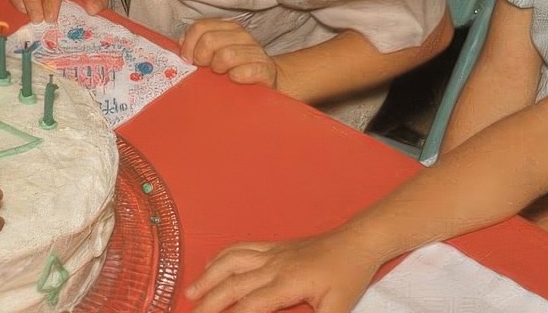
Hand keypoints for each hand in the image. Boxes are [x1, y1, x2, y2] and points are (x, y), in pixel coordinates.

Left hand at [179, 20, 281, 90]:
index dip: (189, 45)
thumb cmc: (237, 67)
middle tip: (205, 69)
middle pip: (209, 40)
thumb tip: (180, 43)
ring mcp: (255, 51)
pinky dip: (236, 77)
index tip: (189, 59)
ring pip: (225, 55)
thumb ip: (198, 45)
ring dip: (218, 69)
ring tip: (221, 75)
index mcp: (228, 28)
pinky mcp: (265, 69)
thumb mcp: (216, 53)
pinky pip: (244, 71)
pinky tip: (235, 79)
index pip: (200, 27)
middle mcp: (242, 36)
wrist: (268, 80)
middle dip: (201, 58)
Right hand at [185, 232, 377, 312]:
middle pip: (232, 285)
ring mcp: (272, 252)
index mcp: (287, 283)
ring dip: (208, 277)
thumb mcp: (337, 309)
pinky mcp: (273, 246)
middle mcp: (273, 265)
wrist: (356, 242)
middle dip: (209, 303)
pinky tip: (211, 265)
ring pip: (231, 262)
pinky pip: (241, 247)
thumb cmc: (348, 276)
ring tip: (191, 293)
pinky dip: (222, 256)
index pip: (249, 305)